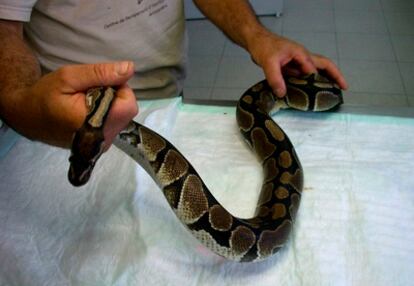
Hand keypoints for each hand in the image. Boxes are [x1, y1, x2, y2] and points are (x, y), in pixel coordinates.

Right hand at [3, 61, 137, 147]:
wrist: (28, 118)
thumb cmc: (45, 96)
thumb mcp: (69, 77)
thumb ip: (101, 73)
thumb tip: (129, 68)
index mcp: (94, 124)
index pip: (128, 104)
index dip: (118, 88)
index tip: (99, 84)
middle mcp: (103, 139)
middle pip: (127, 110)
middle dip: (114, 96)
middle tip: (89, 92)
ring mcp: (103, 144)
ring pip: (123, 117)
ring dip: (110, 105)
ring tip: (87, 102)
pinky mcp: (102, 145)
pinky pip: (116, 124)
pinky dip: (107, 114)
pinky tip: (89, 111)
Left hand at [248, 31, 347, 96]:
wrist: (256, 41)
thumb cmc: (264, 46)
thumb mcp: (268, 63)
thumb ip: (275, 78)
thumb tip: (282, 93)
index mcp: (301, 54)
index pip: (314, 71)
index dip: (318, 82)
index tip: (322, 94)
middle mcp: (303, 57)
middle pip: (324, 65)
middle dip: (335, 76)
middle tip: (343, 88)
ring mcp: (298, 61)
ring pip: (316, 70)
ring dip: (325, 79)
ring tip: (332, 91)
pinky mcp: (292, 66)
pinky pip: (305, 75)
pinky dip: (310, 82)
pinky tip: (310, 92)